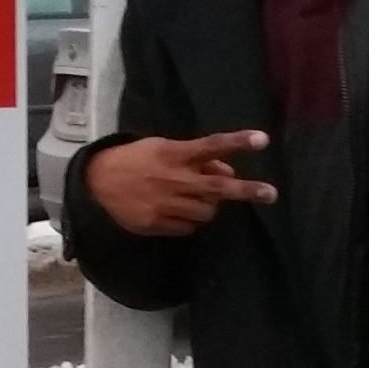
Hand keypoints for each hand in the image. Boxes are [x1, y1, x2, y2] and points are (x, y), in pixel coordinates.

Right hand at [85, 131, 277, 236]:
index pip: (211, 146)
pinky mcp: (157, 224)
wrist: (97, 183)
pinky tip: (177, 211)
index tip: (262, 140)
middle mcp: (174, 180)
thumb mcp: (163, 148)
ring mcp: (167, 205)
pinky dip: (190, 220)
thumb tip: (226, 172)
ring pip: (207, 212)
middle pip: (218, 188)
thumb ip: (196, 159)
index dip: (238, 143)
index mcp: (174, 155)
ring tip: (196, 199)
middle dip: (247, 191)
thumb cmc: (136, 160)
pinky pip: (189, 227)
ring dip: (210, 206)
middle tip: (271, 194)